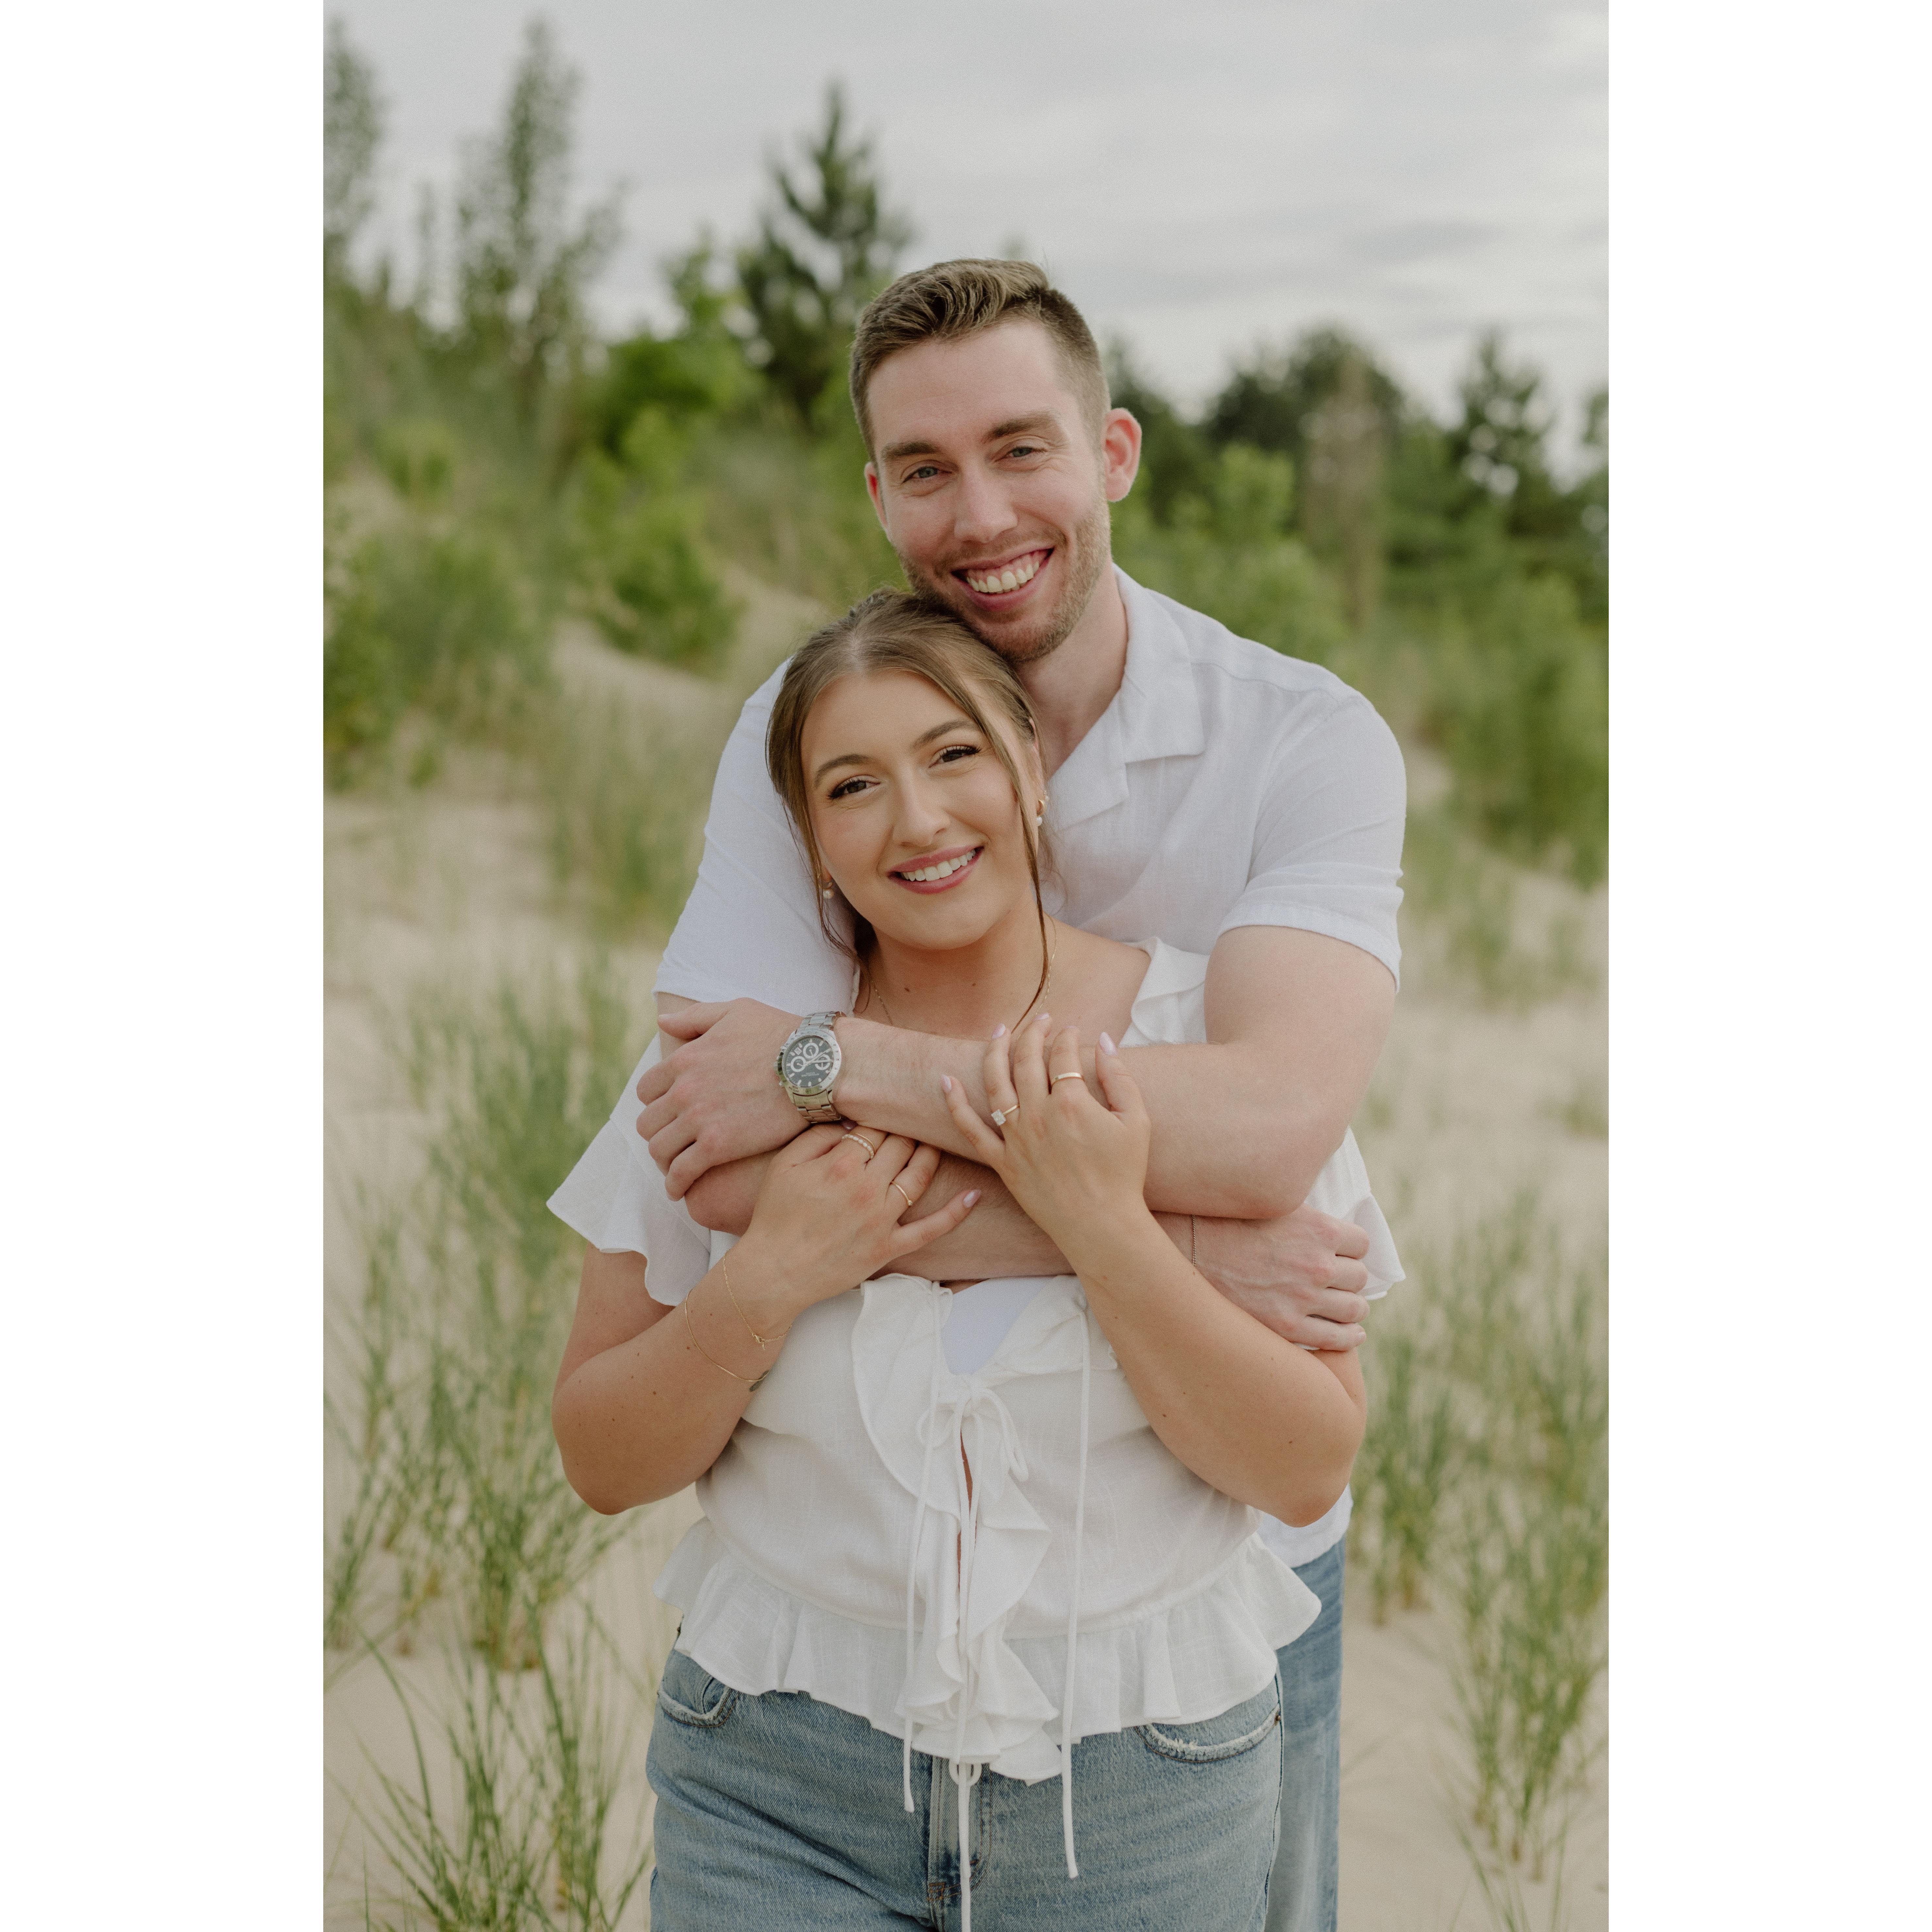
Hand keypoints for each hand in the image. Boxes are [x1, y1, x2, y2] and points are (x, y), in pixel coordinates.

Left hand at [637, 999, 802, 1196]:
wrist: (817, 1067)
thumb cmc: (782, 1035)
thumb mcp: (736, 1011)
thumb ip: (694, 1018)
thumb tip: (662, 1021)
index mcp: (684, 1059)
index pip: (647, 1090)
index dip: (656, 1104)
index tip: (670, 1114)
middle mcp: (684, 1090)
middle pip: (648, 1123)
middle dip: (659, 1133)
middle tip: (674, 1143)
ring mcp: (699, 1119)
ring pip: (659, 1149)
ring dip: (664, 1160)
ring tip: (676, 1167)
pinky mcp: (717, 1146)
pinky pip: (681, 1172)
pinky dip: (675, 1184)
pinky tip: (680, 1190)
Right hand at [735, 1124, 979, 1314]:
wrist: (773, 1272)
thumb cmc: (775, 1217)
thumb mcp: (785, 1165)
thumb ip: (818, 1137)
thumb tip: (850, 1124)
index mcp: (841, 1164)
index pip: (874, 1129)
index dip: (881, 1118)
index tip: (887, 1112)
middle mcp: (867, 1189)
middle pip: (900, 1147)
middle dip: (907, 1131)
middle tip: (916, 1120)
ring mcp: (882, 1220)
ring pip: (919, 1177)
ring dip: (932, 1155)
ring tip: (940, 1140)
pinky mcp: (890, 1248)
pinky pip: (931, 1229)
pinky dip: (955, 1212)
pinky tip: (974, 1195)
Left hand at [941, 1014, 1151, 1247]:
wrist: (1102, 1225)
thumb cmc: (1124, 1175)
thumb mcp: (1136, 1121)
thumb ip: (1119, 1077)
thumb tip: (1104, 1040)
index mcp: (1071, 1102)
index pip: (1062, 1054)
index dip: (1067, 1036)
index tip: (1071, 1030)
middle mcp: (1037, 1115)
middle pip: (1026, 1060)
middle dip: (1032, 1032)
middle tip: (1040, 1020)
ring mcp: (1016, 1138)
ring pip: (995, 1084)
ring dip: (994, 1051)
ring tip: (998, 1030)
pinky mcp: (1002, 1162)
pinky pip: (970, 1129)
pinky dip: (955, 1104)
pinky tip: (946, 1080)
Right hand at [1190, 1206, 1372, 1349]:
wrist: (1186, 1251)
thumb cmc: (1227, 1224)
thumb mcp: (1275, 1207)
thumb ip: (1308, 1222)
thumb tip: (1333, 1235)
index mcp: (1318, 1230)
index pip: (1362, 1243)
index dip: (1352, 1249)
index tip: (1343, 1254)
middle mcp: (1317, 1265)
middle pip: (1359, 1276)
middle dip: (1350, 1277)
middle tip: (1339, 1281)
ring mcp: (1303, 1299)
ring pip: (1355, 1308)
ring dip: (1352, 1307)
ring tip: (1346, 1308)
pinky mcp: (1287, 1327)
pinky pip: (1338, 1339)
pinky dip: (1349, 1337)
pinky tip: (1350, 1334)